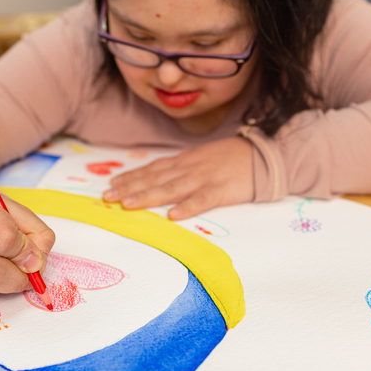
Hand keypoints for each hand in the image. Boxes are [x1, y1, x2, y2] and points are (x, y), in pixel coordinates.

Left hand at [102, 137, 254, 219]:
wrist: (262, 155)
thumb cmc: (231, 158)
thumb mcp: (201, 159)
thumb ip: (181, 168)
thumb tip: (159, 177)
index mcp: (184, 161)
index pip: (153, 169)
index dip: (131, 176)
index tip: (112, 184)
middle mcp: (189, 168)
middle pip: (155, 179)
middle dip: (130, 187)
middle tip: (108, 196)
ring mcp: (204, 178)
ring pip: (171, 188)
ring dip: (148, 196)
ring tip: (128, 204)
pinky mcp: (221, 190)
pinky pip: (202, 200)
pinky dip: (187, 207)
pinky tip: (173, 215)